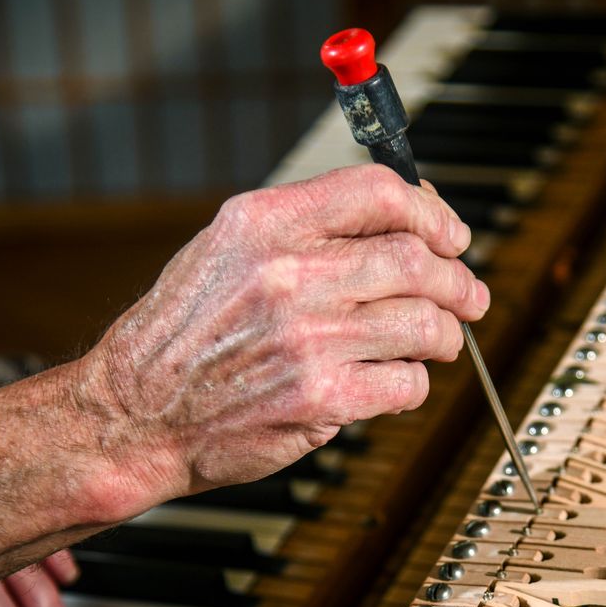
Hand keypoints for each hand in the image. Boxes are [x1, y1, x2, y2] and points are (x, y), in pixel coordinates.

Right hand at [85, 164, 488, 510]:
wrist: (135, 413)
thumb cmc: (186, 332)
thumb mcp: (228, 247)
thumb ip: (310, 228)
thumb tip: (405, 224)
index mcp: (265, 223)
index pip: (379, 193)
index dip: (432, 213)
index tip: (451, 236)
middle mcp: (288, 274)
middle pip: (417, 260)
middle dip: (458, 280)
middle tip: (469, 296)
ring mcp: (307, 339)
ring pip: (424, 324)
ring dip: (445, 334)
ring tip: (440, 340)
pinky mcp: (321, 399)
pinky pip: (406, 382)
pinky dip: (414, 382)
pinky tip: (396, 379)